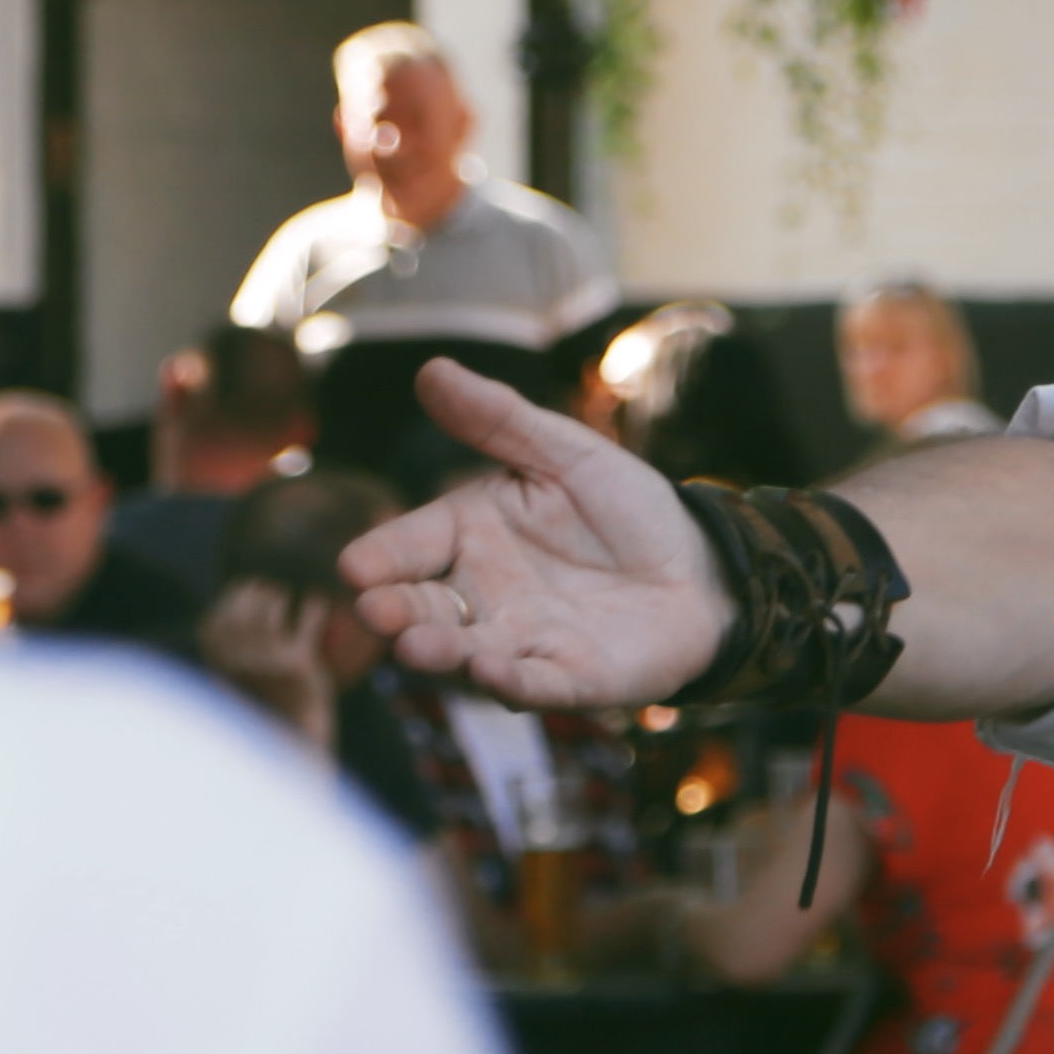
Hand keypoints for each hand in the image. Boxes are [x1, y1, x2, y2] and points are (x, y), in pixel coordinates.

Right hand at [198, 577, 338, 750]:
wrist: (288, 750)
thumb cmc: (263, 712)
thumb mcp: (234, 681)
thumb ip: (232, 647)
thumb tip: (242, 601)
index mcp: (215, 657)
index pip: (224, 608)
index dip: (241, 594)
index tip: (253, 590)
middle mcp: (236, 653)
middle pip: (250, 600)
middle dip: (262, 592)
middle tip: (275, 594)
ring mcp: (266, 655)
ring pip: (276, 604)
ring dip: (284, 599)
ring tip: (291, 602)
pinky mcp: (297, 661)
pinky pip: (309, 617)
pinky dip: (314, 607)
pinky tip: (317, 604)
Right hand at [342, 359, 733, 712]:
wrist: (699, 566)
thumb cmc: (624, 509)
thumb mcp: (566, 452)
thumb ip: (500, 420)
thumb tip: (431, 369)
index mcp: (470, 533)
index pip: (411, 544)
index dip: (381, 557)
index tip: (354, 567)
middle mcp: (484, 593)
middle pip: (426, 606)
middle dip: (396, 611)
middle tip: (374, 610)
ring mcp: (523, 640)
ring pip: (468, 651)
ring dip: (441, 652)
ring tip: (414, 648)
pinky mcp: (570, 678)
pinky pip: (536, 683)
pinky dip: (512, 682)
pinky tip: (492, 672)